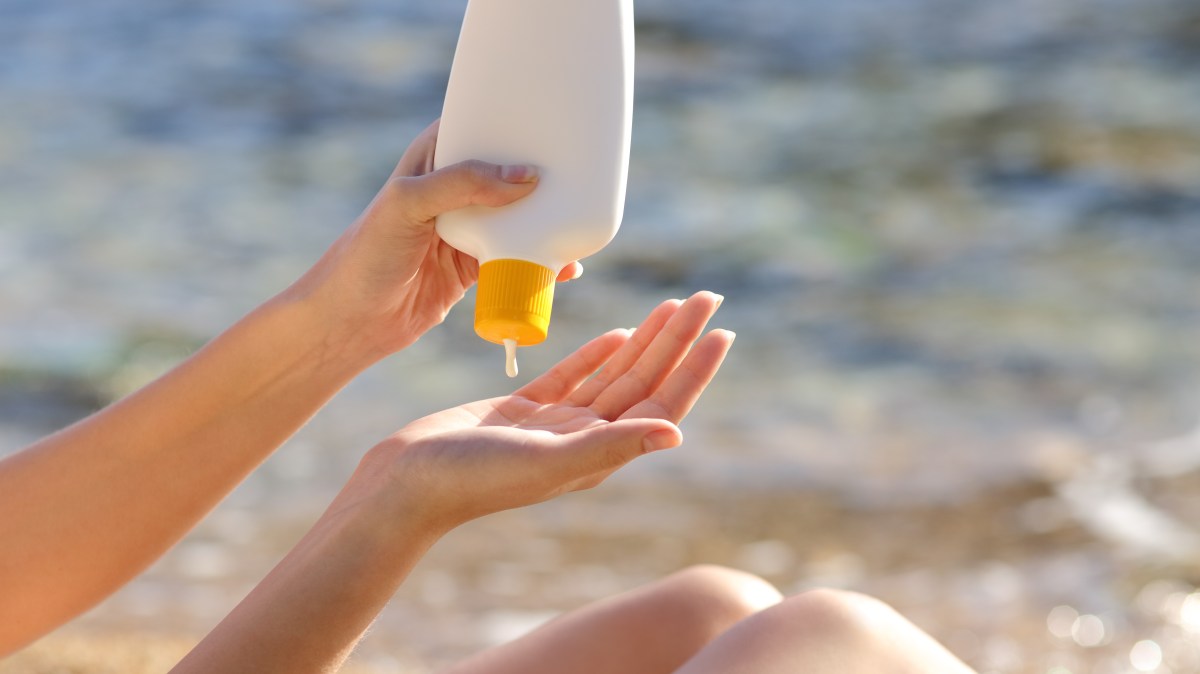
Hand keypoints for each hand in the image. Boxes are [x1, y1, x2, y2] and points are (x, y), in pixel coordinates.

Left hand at [290, 120, 582, 357]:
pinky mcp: (474, 266)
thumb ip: (462, 184)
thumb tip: (525, 176)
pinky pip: (518, 256)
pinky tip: (566, 266)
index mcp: (432, 158)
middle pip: (506, 169)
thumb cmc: (366, 255)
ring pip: (516, 215)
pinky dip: (542, 261)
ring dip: (545, 216)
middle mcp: (451, 188)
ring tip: (579, 213)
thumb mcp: (409, 204)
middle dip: (539, 167)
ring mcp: (465, 228)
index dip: (510, 115)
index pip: (477, 123)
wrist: (353, 322)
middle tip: (581, 164)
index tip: (550, 112)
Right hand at [348, 291, 730, 533]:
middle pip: (644, 381)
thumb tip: (676, 434)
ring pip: (614, 375)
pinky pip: (575, 377)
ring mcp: (556, 426)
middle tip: (706, 297)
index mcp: (597, 455)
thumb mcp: (545, 461)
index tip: (721, 330)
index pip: (661, 404)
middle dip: (677, 339)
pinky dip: (599, 354)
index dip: (694, 368)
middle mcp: (585, 441)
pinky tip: (621, 333)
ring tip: (674, 305)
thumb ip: (609, 445)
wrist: (406, 482)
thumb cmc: (471, 478)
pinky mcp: (525, 412)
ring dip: (646, 340)